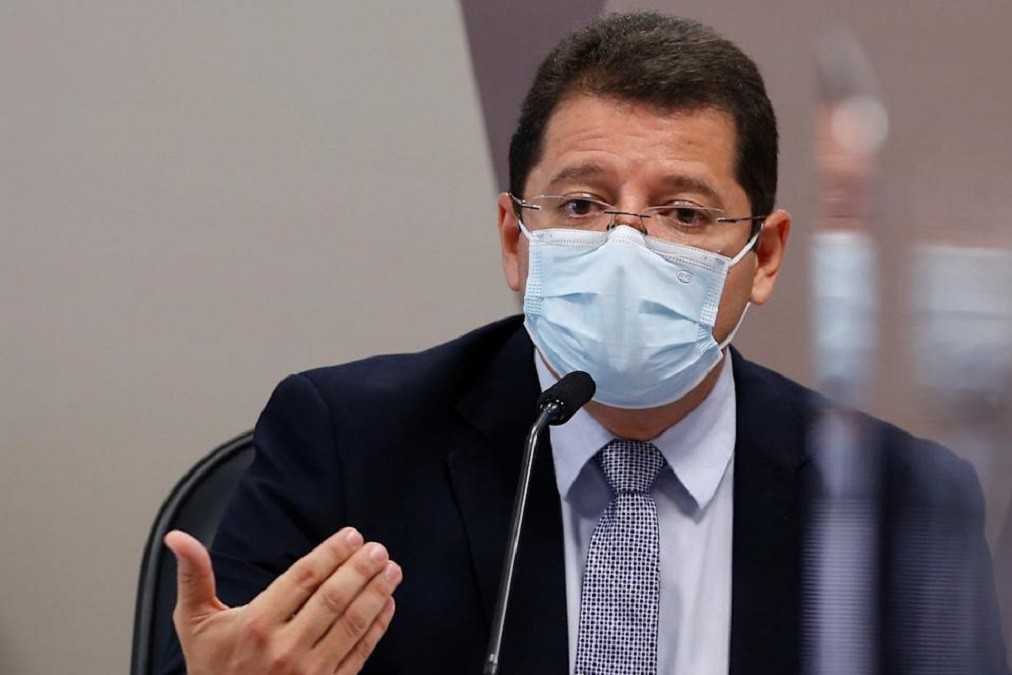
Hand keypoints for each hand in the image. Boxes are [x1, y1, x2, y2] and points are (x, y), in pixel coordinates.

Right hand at [164, 527, 400, 674]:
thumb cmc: (212, 669)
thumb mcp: (195, 623)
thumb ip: (193, 576)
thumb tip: (178, 538)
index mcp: (256, 626)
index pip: (303, 579)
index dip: (331, 553)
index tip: (351, 535)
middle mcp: (284, 650)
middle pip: (333, 598)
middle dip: (360, 569)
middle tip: (378, 549)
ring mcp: (309, 673)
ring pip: (351, 624)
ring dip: (376, 594)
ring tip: (391, 570)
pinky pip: (359, 654)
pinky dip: (377, 627)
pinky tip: (387, 605)